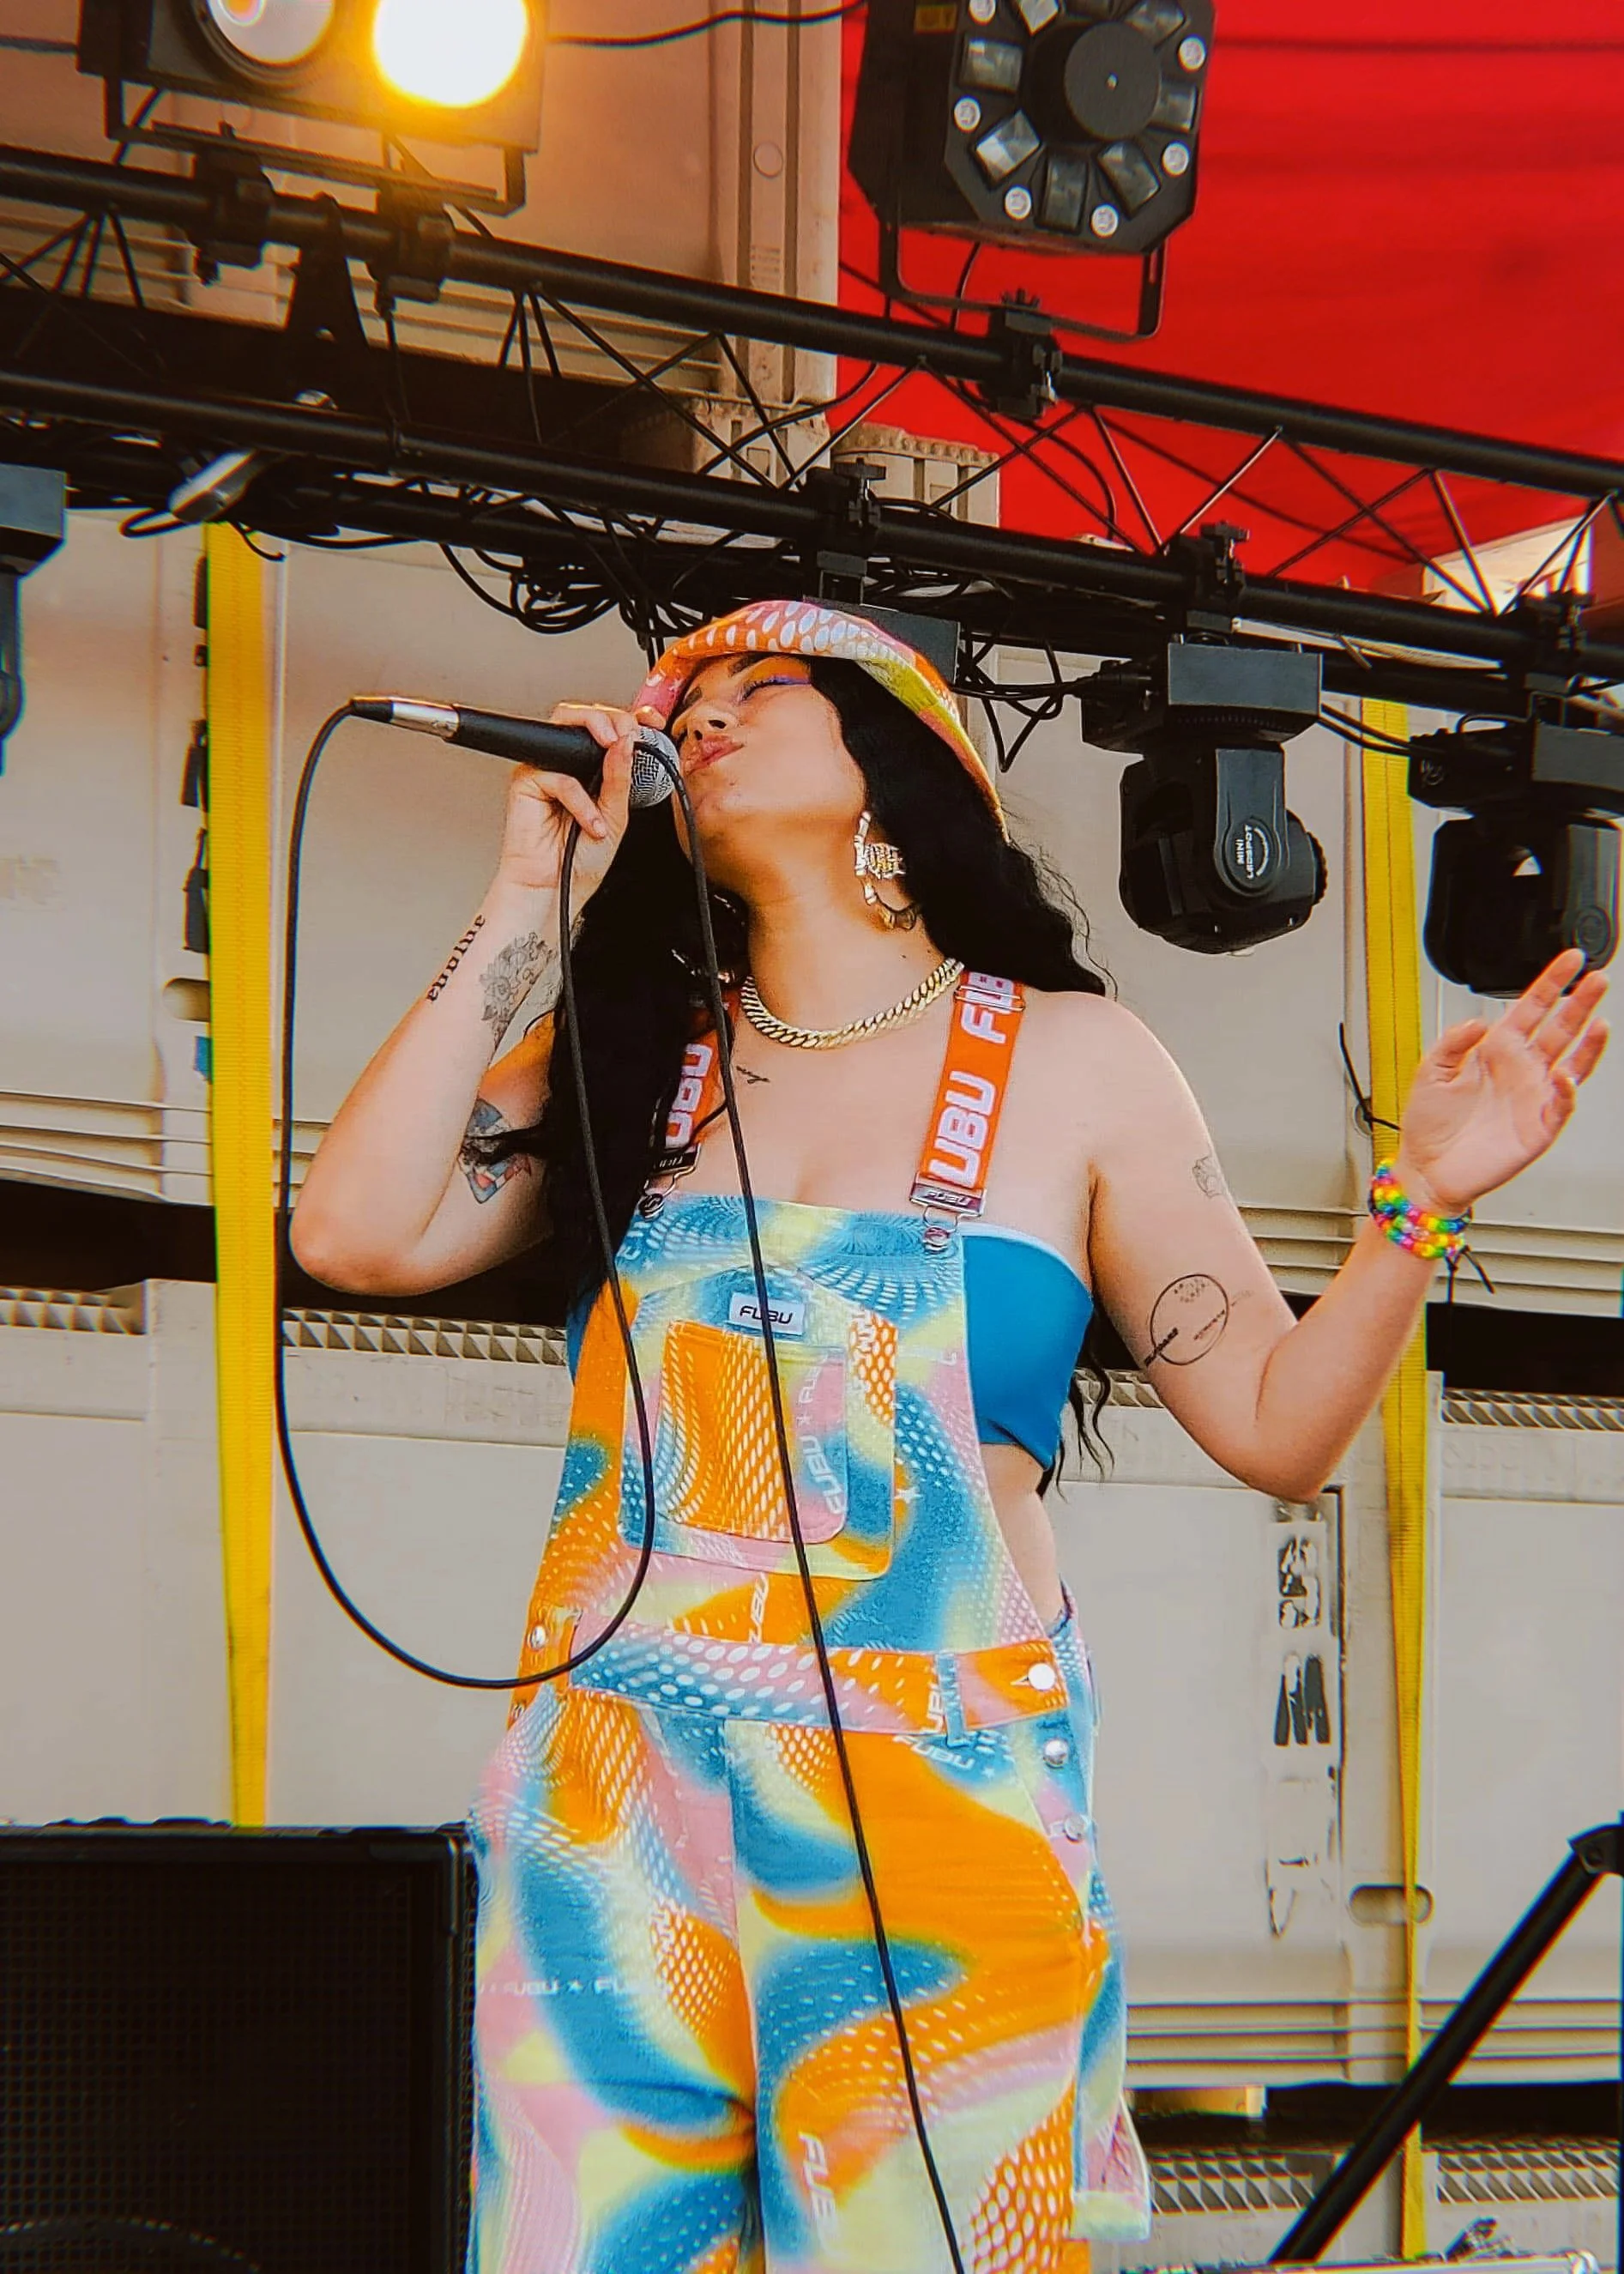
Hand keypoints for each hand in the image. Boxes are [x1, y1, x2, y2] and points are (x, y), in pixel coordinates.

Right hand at [493, 701, 665, 899]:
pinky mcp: (525, 781)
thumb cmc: (581, 859)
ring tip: (613, 764)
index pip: (609, 729)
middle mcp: (566, 763)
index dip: (630, 718)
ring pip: (565, 728)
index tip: (652, 723)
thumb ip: (620, 779)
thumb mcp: (616, 816)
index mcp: (591, 768)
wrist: (556, 890)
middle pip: (583, 717)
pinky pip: (558, 777)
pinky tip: (589, 823)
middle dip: (611, 719)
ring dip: (596, 739)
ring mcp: (544, 768)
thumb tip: (625, 743)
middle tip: (628, 736)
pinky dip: (580, 801)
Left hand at [1394, 950, 1608, 1212]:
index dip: (1552, 983)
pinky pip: (1562, 1103)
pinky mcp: (1539, 1126)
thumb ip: (1452, 1042)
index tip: (1570, 960)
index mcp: (1496, 1050)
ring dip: (1588, 1042)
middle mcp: (1520, 1069)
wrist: (1427, 1169)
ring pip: (1571, 1062)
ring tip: (1599, 1020)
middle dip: (1580, 1002)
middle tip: (1597, 979)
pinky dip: (1566, 1089)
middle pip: (1560, 1028)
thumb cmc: (1428, 1125)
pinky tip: (1565, 1074)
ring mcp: (1532, 1096)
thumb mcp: (1429, 1071)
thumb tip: (1477, 1022)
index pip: (1531, 1008)